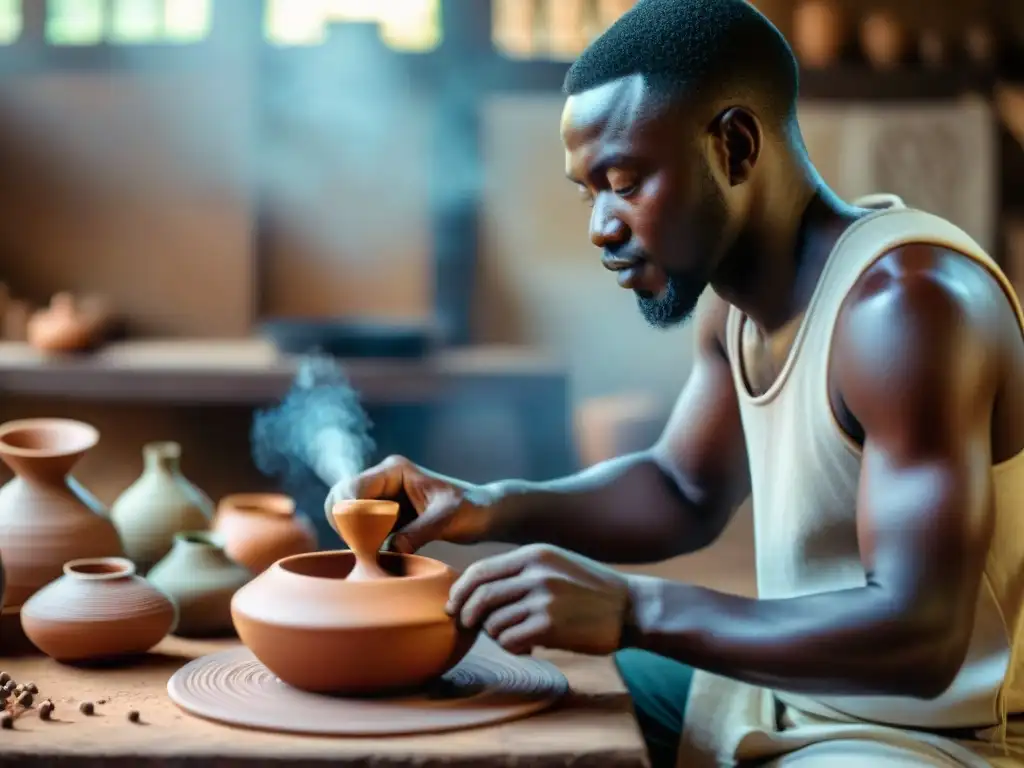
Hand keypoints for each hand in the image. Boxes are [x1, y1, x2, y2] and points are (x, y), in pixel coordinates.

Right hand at [325, 455, 494, 553]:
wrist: (484, 514)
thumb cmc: (471, 509)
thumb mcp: (446, 519)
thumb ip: (417, 533)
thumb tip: (387, 551)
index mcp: (394, 470)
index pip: (352, 489)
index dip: (351, 516)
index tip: (365, 542)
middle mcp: (383, 480)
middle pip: (340, 499)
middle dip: (345, 525)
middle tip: (365, 549)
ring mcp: (382, 498)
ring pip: (346, 514)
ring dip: (352, 535)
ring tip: (373, 554)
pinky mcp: (385, 516)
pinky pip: (360, 528)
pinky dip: (362, 542)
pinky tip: (377, 556)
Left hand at [447, 544, 632, 655]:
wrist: (630, 608)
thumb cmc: (590, 589)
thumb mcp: (555, 565)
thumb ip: (521, 571)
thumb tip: (478, 590)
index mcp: (534, 555)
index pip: (480, 571)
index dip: (460, 591)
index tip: (455, 606)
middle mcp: (536, 573)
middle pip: (480, 597)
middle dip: (467, 615)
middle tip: (468, 627)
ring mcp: (543, 599)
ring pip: (493, 622)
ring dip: (495, 635)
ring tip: (513, 636)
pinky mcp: (550, 625)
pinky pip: (511, 640)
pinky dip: (512, 647)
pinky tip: (526, 646)